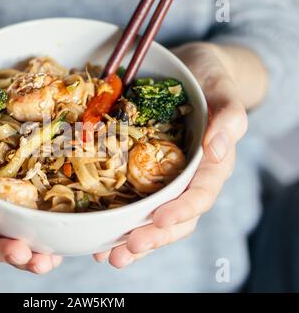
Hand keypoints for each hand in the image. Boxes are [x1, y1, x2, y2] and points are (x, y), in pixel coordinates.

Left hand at [94, 42, 261, 266]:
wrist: (189, 74)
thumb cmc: (209, 80)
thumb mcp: (222, 89)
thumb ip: (228, 118)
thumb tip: (218, 149)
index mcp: (212, 165)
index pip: (200, 195)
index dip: (181, 211)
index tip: (159, 219)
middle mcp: (189, 179)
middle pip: (175, 218)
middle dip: (152, 237)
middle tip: (126, 250)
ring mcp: (166, 180)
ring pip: (154, 219)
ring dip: (134, 242)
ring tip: (110, 257)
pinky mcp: (146, 176)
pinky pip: (135, 205)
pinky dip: (120, 225)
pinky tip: (101, 238)